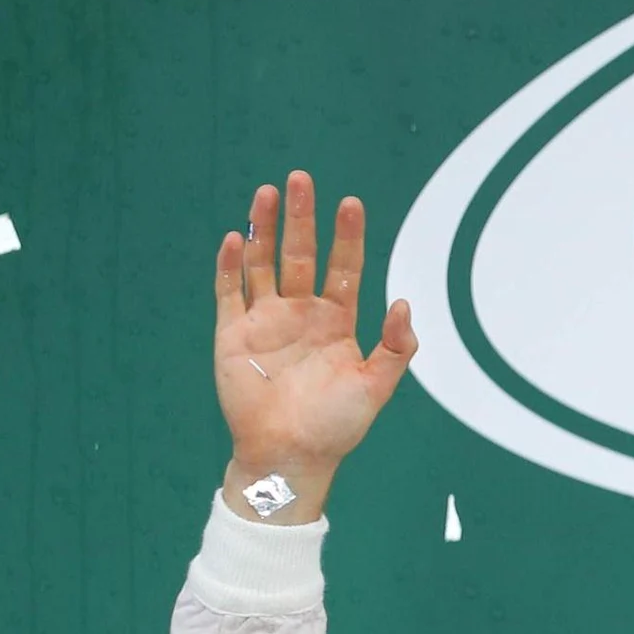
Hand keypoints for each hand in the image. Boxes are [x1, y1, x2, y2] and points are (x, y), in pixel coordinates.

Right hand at [213, 170, 416, 522]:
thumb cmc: (336, 426)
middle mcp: (301, 313)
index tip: (351, 203)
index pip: (344, 268)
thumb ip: (396, 348)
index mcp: (337, 322)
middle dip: (302, 217)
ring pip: (263, 263)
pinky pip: (229, 291)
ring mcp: (265, 320)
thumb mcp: (376, 387)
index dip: (347, 236)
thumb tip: (403, 303)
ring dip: (264, 228)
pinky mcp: (233, 333)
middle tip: (301, 179)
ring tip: (266, 193)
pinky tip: (234, 237)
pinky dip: (230, 265)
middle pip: (301, 254)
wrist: (291, 454)